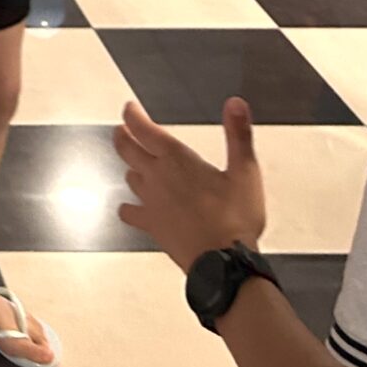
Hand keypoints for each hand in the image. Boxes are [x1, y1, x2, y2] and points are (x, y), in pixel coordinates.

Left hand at [115, 98, 265, 270]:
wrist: (224, 262)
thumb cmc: (236, 218)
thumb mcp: (245, 172)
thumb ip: (239, 135)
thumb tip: (236, 103)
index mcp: (176, 159)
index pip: (143, 128)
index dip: (133, 115)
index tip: (129, 108)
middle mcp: (156, 176)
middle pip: (126, 148)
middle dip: (123, 135)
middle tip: (122, 129)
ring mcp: (150, 202)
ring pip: (130, 176)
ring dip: (130, 166)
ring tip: (133, 162)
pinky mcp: (151, 225)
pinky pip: (130, 212)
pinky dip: (128, 207)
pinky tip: (130, 208)